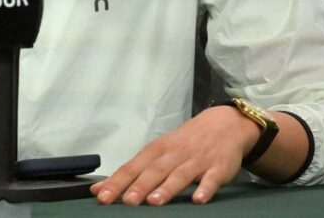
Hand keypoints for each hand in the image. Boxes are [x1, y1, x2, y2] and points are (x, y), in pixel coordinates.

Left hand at [90, 106, 258, 205]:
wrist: (224, 123)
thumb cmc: (184, 142)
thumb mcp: (157, 151)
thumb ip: (131, 171)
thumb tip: (99, 188)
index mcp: (156, 150)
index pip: (132, 167)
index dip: (117, 182)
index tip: (102, 196)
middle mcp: (174, 154)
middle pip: (154, 171)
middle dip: (139, 186)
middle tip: (126, 201)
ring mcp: (196, 160)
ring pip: (179, 174)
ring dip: (167, 188)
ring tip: (154, 201)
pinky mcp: (218, 167)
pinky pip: (211, 179)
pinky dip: (205, 188)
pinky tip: (199, 199)